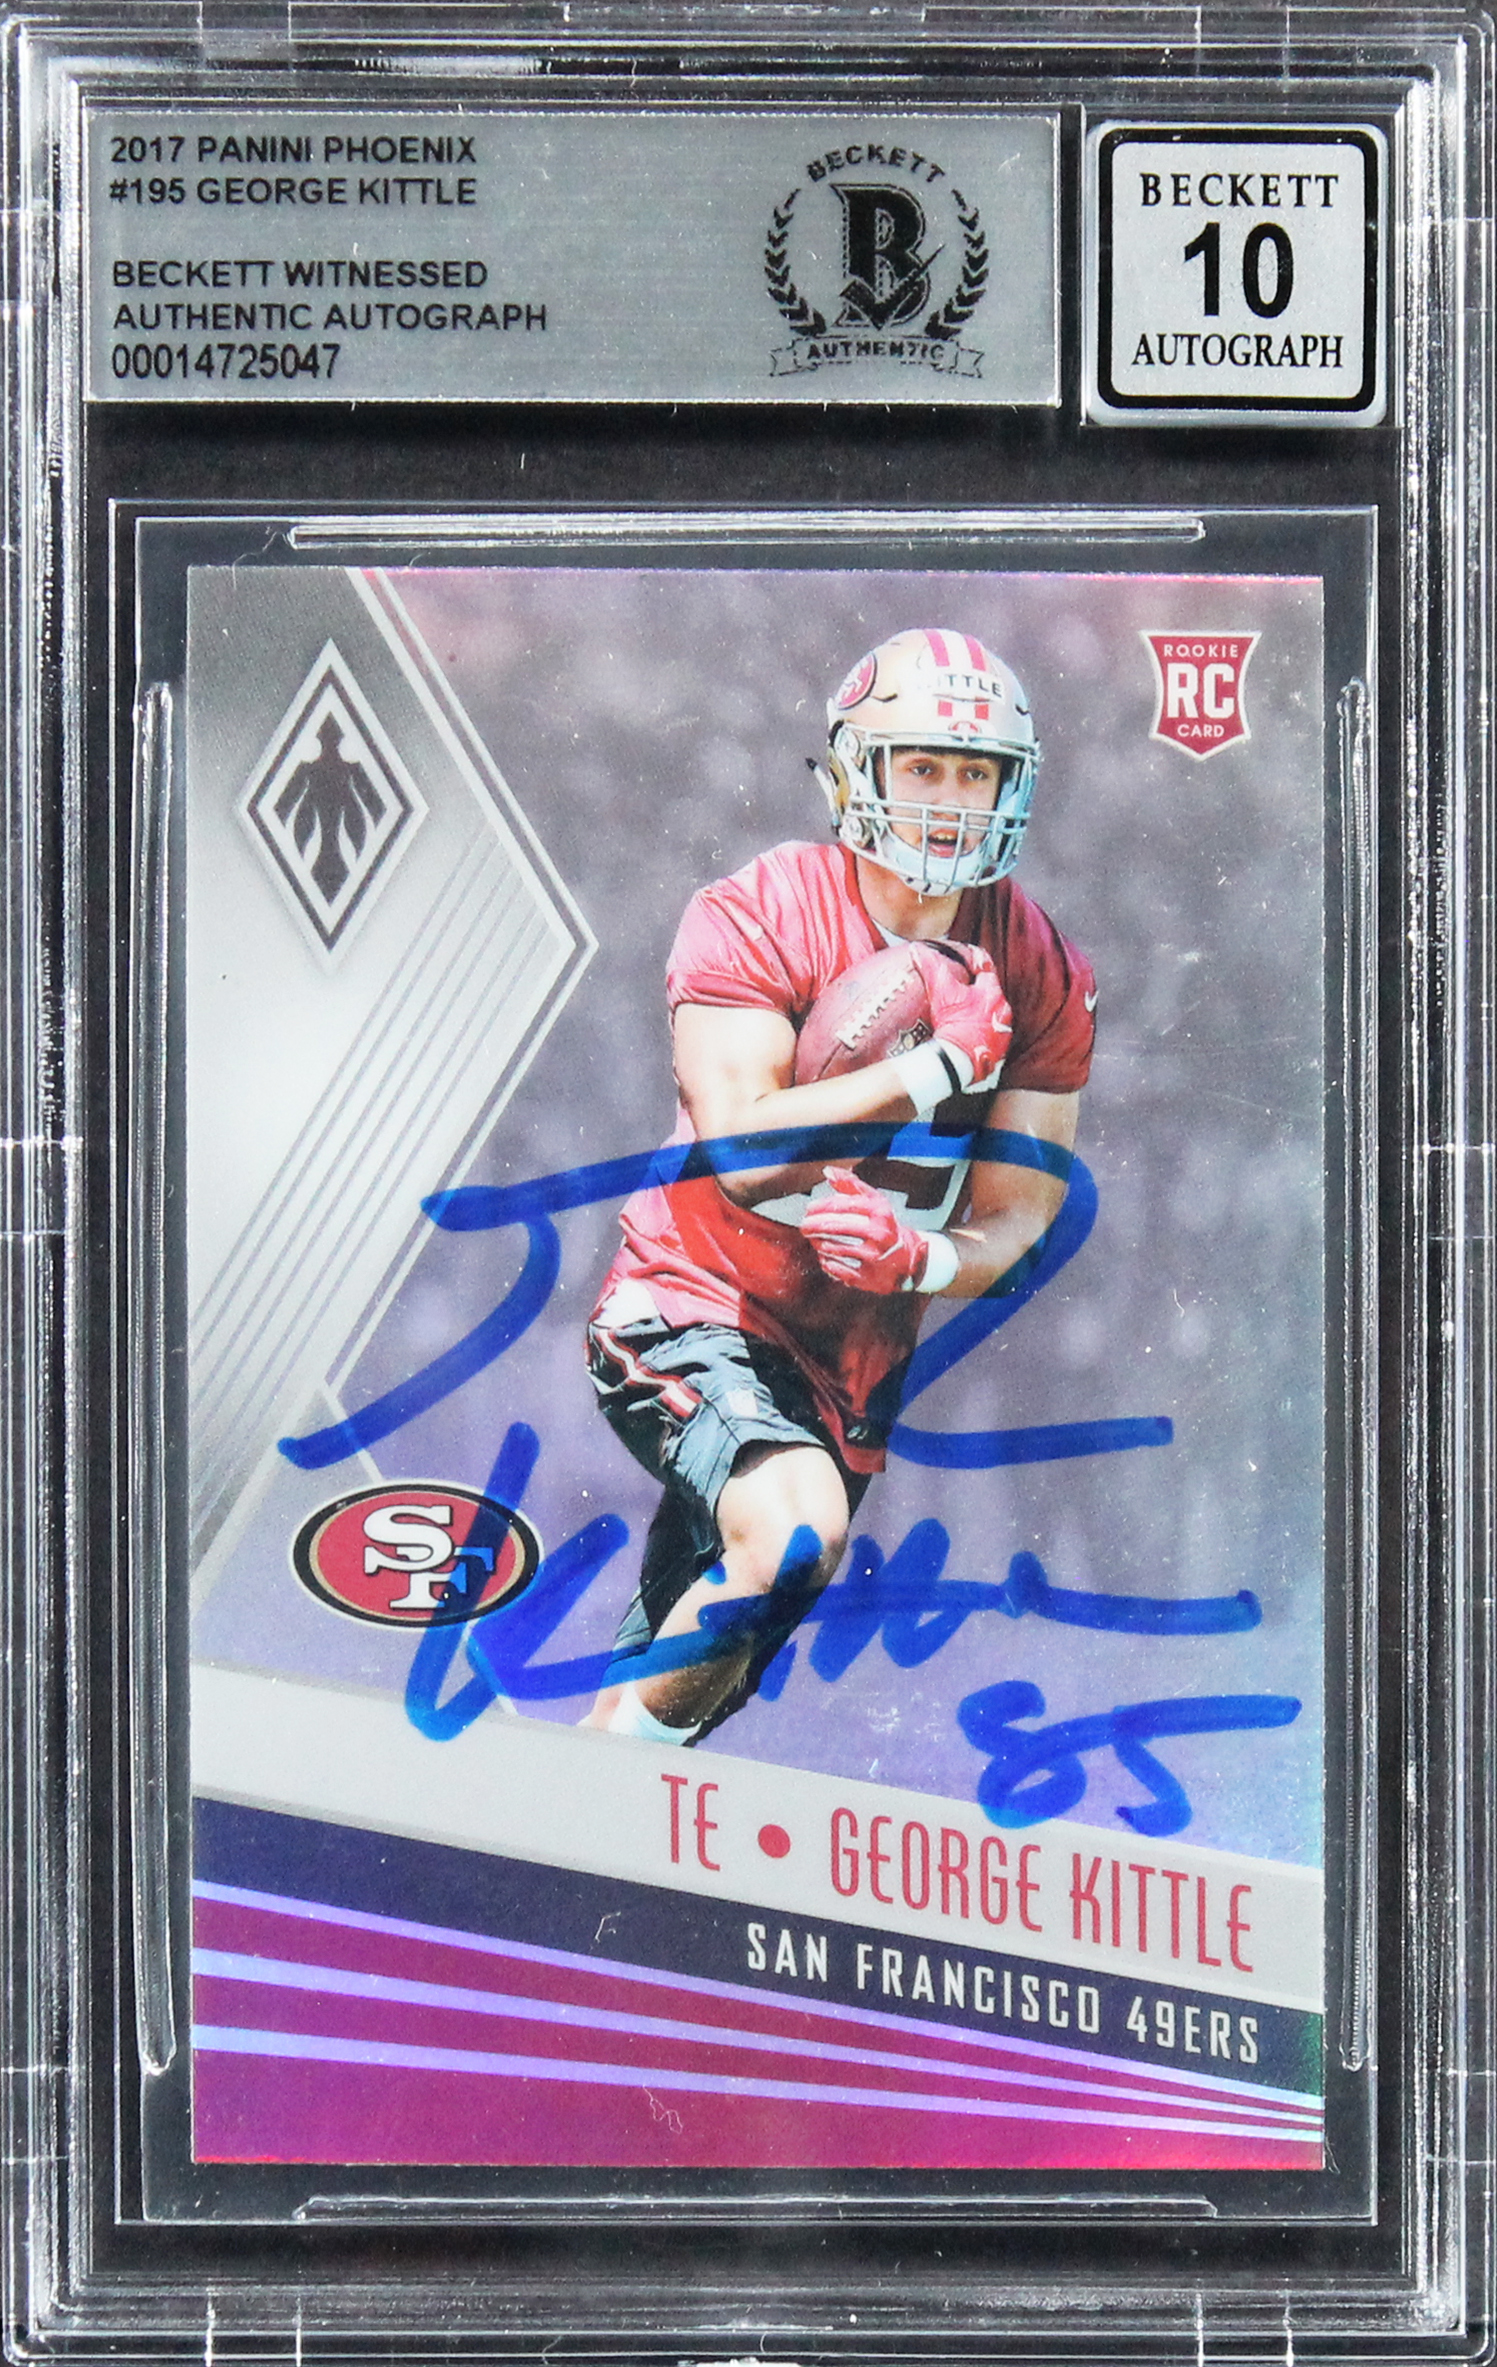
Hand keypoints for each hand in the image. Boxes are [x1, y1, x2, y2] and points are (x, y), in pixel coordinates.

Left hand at [800, 1167, 930, 1293]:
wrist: (908, 1259)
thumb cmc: (885, 1226)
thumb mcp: (875, 1202)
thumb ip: (850, 1185)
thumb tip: (827, 1171)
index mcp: (880, 1212)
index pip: (843, 1206)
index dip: (821, 1207)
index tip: (809, 1209)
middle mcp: (879, 1234)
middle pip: (836, 1227)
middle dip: (814, 1226)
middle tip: (804, 1226)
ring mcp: (874, 1257)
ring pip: (834, 1248)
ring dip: (818, 1243)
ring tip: (813, 1239)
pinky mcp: (868, 1277)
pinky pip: (838, 1269)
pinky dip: (827, 1262)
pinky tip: (825, 1256)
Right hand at [911, 942, 1012, 1089]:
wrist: (958, 1058)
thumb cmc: (952, 1021)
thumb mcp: (939, 989)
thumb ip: (930, 965)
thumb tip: (917, 948)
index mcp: (992, 993)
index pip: (987, 971)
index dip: (975, 967)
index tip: (966, 967)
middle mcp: (1002, 1012)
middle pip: (991, 996)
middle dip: (978, 995)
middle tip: (961, 997)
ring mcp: (1002, 1033)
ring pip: (993, 1018)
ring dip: (981, 1017)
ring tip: (964, 1019)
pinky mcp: (998, 1052)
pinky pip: (991, 1039)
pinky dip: (981, 1037)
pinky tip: (968, 1040)